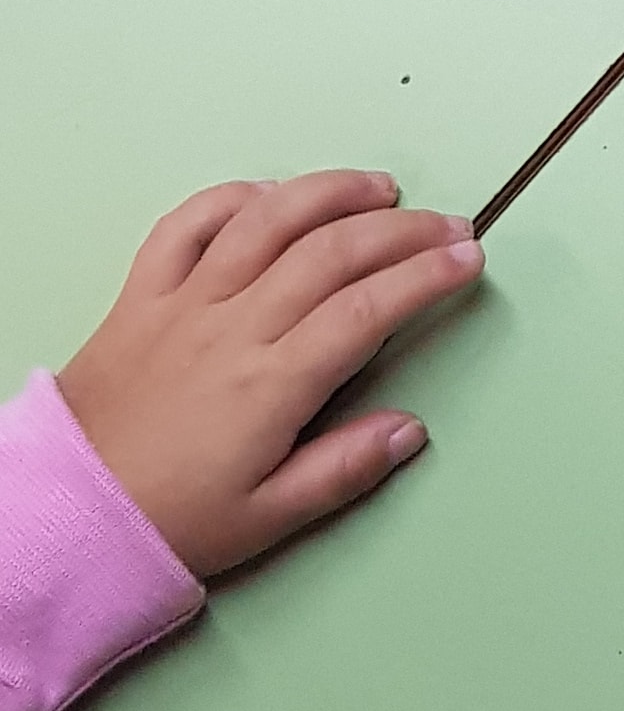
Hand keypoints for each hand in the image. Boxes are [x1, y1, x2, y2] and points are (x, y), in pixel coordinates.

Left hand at [56, 172, 484, 580]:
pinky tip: (271, 193)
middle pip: (332, 252)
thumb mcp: (266, 518)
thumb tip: (409, 430)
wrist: (68, 512)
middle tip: (448, 224)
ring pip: (268, 220)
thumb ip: (343, 469)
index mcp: (269, 386)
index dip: (427, 276)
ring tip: (378, 189)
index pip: (368, 308)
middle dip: (403, 230)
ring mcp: (184, 303)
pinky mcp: (142, 295)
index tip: (467, 259)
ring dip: (330, 192)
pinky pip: (187, 223)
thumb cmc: (166, 521)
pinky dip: (233, 197)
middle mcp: (231, 329)